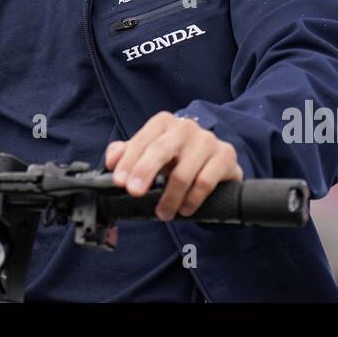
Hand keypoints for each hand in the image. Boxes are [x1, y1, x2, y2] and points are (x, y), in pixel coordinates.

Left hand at [105, 112, 242, 220]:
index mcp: (163, 122)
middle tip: (135, 193)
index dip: (128, 162)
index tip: (120, 182)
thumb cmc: (175, 157)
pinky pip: (205, 182)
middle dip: (144, 172)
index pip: (142, 141)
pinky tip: (184, 209)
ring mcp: (207, 140)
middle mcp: (186, 127)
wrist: (214, 162)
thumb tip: (111, 160)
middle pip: (161, 150)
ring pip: (183, 173)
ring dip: (169, 198)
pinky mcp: (225, 155)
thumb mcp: (149, 153)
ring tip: (163, 214)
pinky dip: (191, 200)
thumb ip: (127, 154)